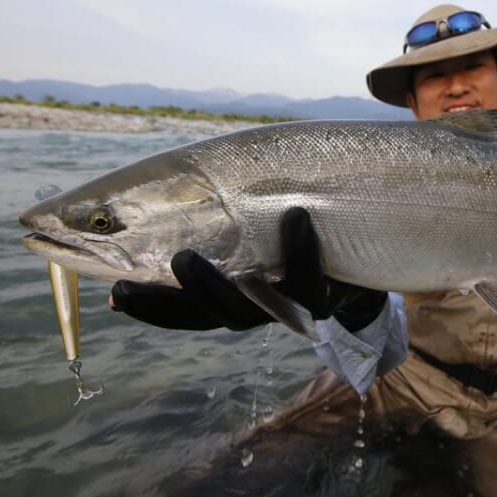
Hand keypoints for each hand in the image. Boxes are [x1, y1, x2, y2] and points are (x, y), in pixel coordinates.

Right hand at [110, 207, 387, 331]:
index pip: (181, 307)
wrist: (382, 245)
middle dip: (173, 300)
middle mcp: (257, 305)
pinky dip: (300, 251)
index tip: (114, 292)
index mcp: (232, 289)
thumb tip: (176, 180)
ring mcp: (289, 306)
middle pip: (207, 316)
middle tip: (138, 276)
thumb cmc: (310, 221)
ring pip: (247, 312)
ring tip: (186, 256)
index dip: (149, 305)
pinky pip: (310, 283)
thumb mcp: (261, 210)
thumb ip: (222, 202)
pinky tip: (297, 218)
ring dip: (215, 288)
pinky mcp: (327, 296)